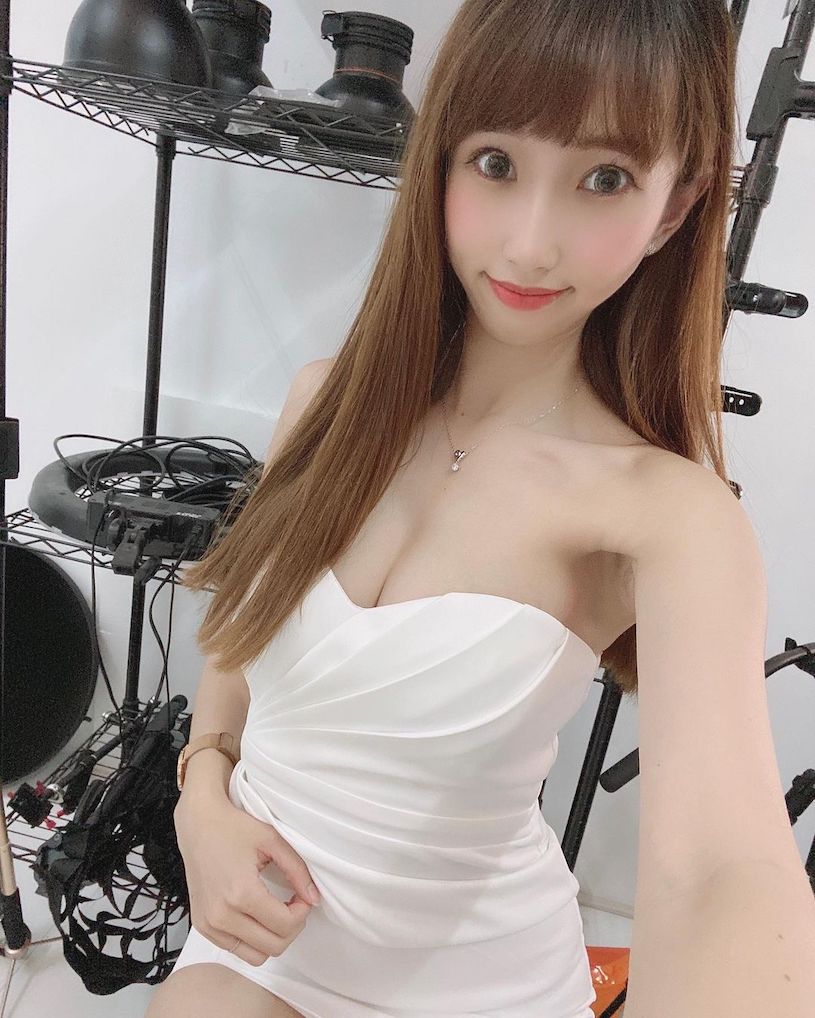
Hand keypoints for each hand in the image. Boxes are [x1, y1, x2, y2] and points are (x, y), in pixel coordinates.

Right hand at [174, 791, 320, 966]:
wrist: (198, 825)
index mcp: (241, 892)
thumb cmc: (234, 828)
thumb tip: (314, 898)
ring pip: (255, 956)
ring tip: (275, 911)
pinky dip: (253, 939)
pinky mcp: (202, 927)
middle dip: (292, 927)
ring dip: (273, 938)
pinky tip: (257, 914)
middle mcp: (221, 915)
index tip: (302, 895)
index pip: (284, 925)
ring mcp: (209, 924)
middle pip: (273, 946)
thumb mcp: (272, 841)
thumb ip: (297, 870)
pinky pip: (236, 950)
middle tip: (293, 903)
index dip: (302, 912)